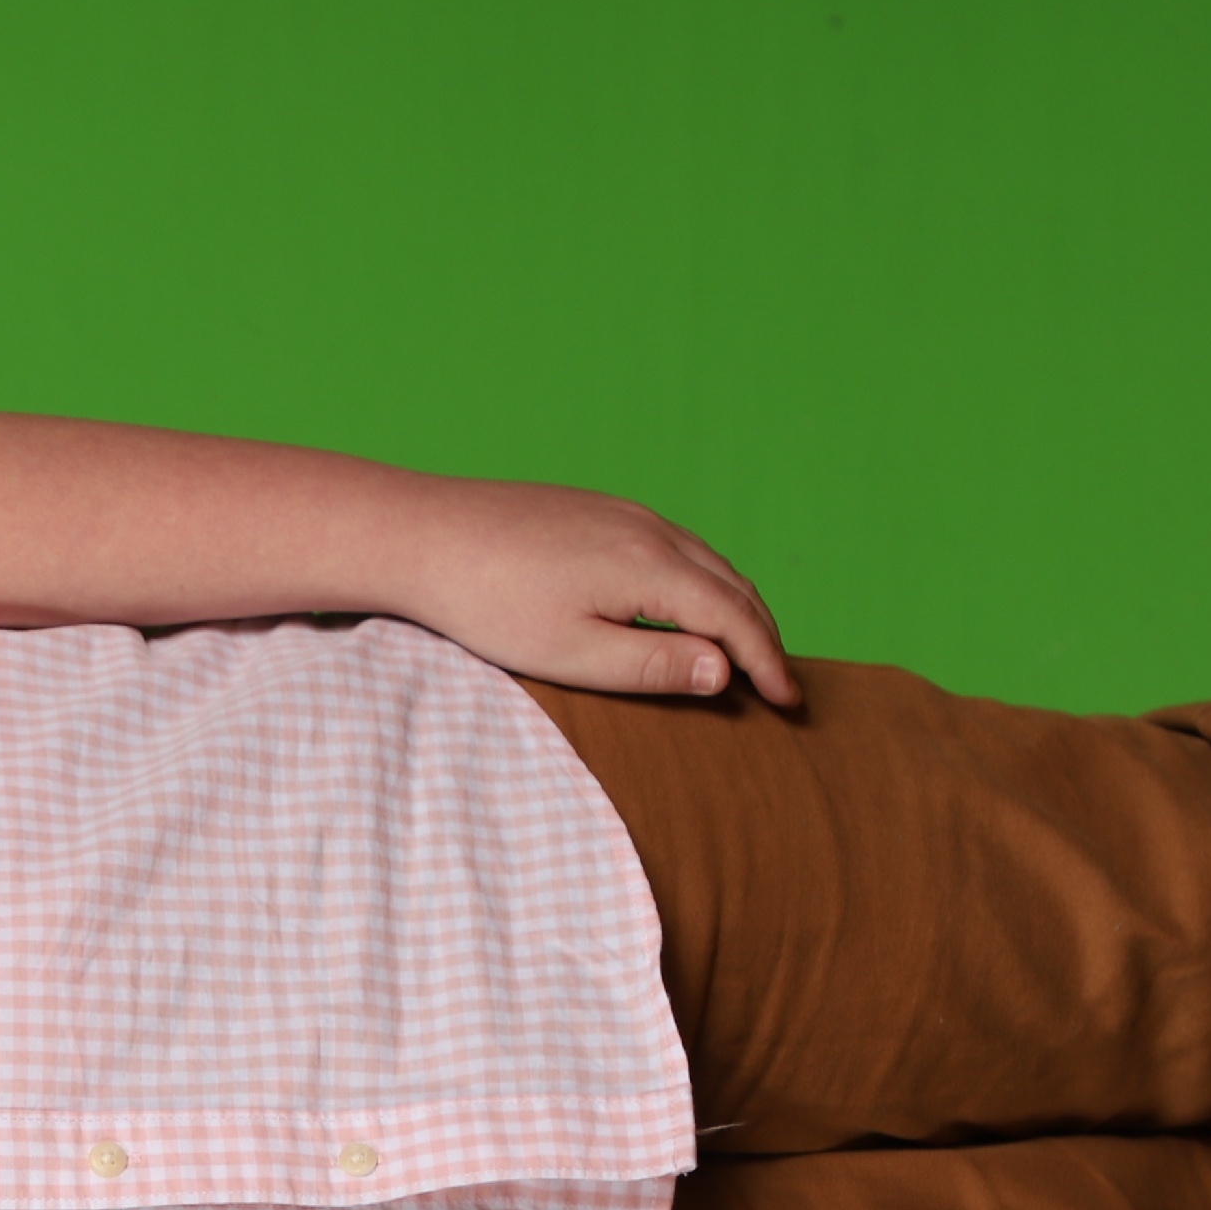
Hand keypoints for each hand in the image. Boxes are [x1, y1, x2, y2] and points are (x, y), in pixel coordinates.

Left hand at [397, 480, 797, 705]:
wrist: (421, 534)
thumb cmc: (488, 602)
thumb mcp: (572, 652)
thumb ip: (652, 664)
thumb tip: (725, 671)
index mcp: (651, 565)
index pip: (734, 617)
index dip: (768, 662)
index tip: (789, 702)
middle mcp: (649, 528)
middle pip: (732, 583)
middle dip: (763, 634)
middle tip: (779, 682)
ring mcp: (623, 511)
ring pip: (706, 560)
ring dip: (735, 604)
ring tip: (745, 650)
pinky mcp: (596, 507)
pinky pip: (673, 544)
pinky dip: (699, 580)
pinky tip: (686, 605)